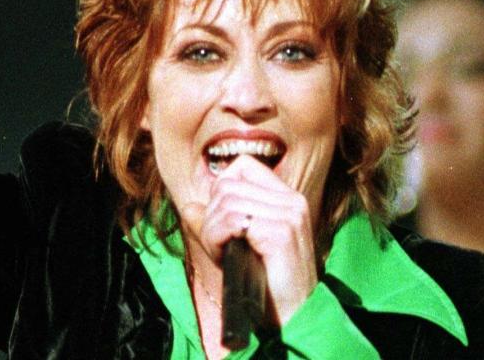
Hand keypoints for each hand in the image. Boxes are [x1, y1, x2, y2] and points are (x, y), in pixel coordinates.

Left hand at [181, 156, 317, 325]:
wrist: (294, 317)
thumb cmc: (266, 283)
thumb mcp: (239, 246)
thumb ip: (215, 222)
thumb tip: (189, 206)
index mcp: (287, 198)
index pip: (244, 165)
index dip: (222, 188)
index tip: (223, 219)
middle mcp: (292, 201)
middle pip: (228, 185)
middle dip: (212, 216)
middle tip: (219, 246)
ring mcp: (289, 215)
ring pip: (226, 203)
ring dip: (212, 232)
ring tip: (223, 254)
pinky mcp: (281, 232)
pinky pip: (232, 222)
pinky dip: (217, 241)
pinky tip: (227, 258)